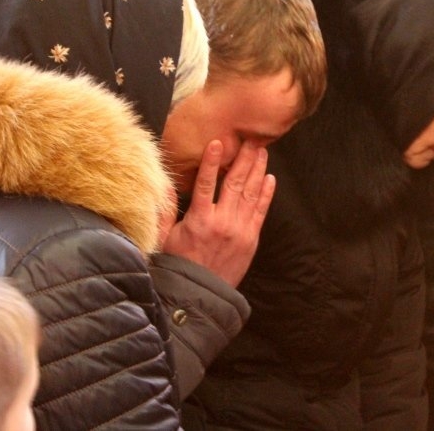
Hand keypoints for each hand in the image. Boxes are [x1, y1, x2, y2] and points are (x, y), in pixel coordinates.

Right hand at [161, 140, 274, 286]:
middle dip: (244, 159)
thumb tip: (163, 185)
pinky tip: (269, 179)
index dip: (212, 161)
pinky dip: (266, 194)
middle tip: (251, 139)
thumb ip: (165, 210)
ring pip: (251, 193)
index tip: (218, 142)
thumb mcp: (164, 237)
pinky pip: (260, 211)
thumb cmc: (179, 264)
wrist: (199, 294)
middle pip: (235, 183)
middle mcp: (222, 221)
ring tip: (262, 152)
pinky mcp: (251, 239)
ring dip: (258, 170)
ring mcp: (239, 230)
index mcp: (199, 219)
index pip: (206, 183)